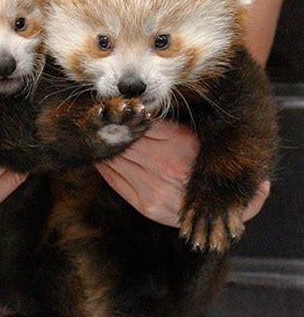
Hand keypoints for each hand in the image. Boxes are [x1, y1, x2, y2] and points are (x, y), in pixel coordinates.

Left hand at [96, 121, 269, 227]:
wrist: (219, 207)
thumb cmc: (203, 164)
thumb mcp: (191, 136)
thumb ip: (164, 125)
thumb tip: (135, 112)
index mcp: (178, 141)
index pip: (138, 123)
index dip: (123, 116)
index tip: (114, 110)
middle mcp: (163, 164)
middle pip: (124, 141)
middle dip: (111, 131)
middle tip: (97, 122)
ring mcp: (153, 186)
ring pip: (116, 160)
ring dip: (105, 148)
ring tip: (97, 138)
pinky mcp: (145, 205)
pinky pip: (115, 181)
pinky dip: (105, 167)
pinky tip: (100, 159)